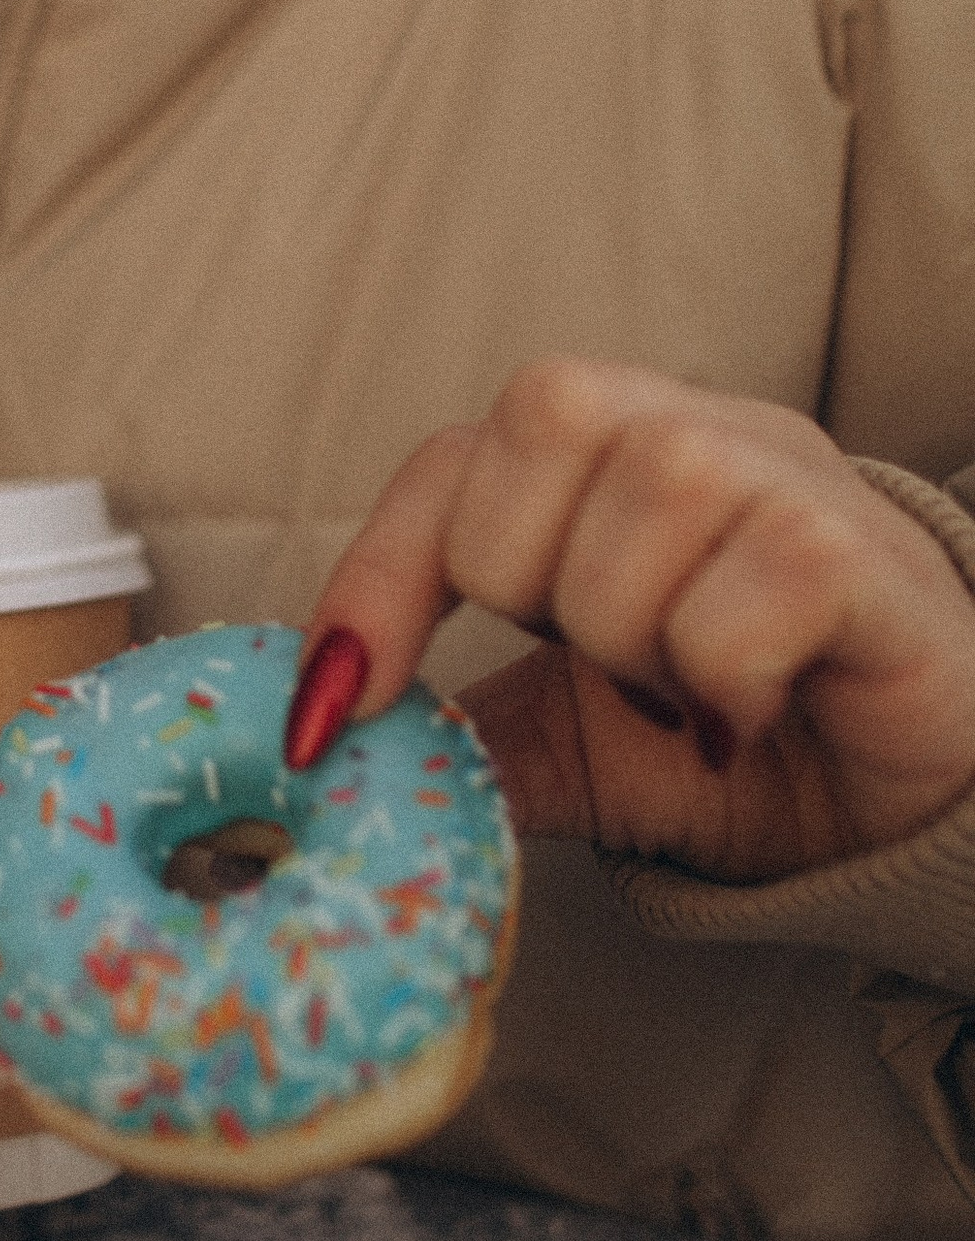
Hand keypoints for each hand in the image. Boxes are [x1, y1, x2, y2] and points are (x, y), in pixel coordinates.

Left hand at [289, 361, 974, 884]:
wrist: (916, 819)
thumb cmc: (753, 750)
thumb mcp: (576, 749)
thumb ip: (467, 733)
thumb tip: (324, 748)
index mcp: (610, 456)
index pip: (455, 452)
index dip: (377, 574)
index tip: (327, 713)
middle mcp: (698, 430)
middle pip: (539, 421)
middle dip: (535, 588)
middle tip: (612, 677)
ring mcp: (791, 476)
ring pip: (644, 502)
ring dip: (636, 642)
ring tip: (693, 699)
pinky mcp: (866, 554)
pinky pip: (744, 592)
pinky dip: (723, 677)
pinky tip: (753, 715)